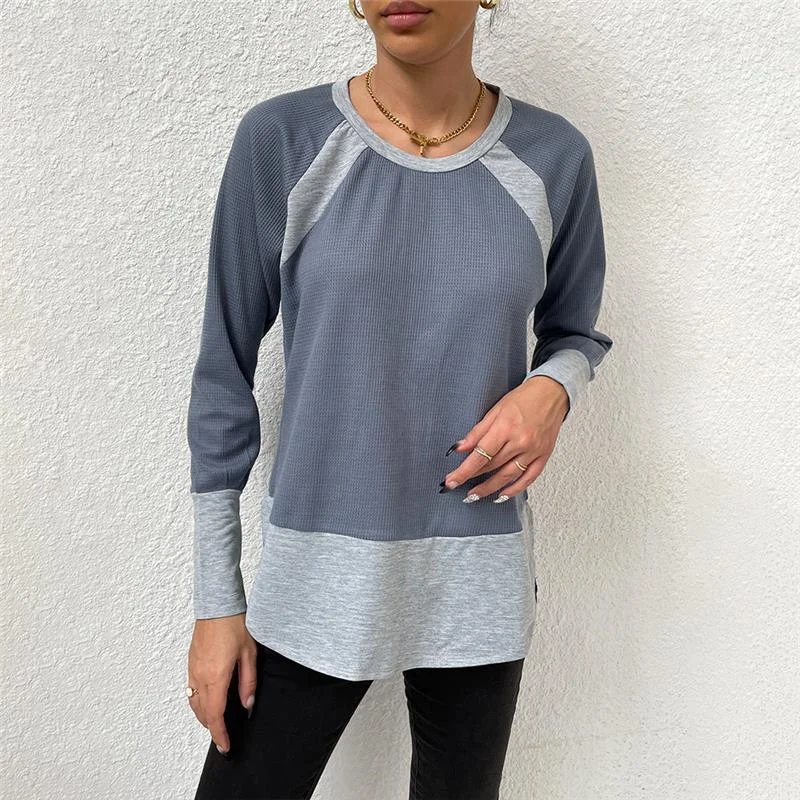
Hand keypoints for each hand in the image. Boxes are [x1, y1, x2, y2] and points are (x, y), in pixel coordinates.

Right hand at [187, 613, 257, 754]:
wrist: (218, 605)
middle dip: (212, 727)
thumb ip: (248, 682)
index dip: (219, 734)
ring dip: (204, 716)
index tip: (225, 746)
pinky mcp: (191, 662)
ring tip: (217, 722)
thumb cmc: (234, 624)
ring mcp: (193, 669)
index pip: (215, 715)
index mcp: (215, 677)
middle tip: (224, 737)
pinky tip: (208, 700)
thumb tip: (247, 704)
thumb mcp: (249, 654)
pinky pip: (191, 690)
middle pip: (202, 713)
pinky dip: (198, 702)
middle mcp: (200, 676)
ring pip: (194, 703)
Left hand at [441, 376, 568, 501]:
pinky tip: (501, 495)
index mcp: (505, 428)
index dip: (464, 471)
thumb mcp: (495, 409)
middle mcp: (520, 441)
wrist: (552, 393)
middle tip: (458, 487)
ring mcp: (534, 451)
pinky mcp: (544, 456)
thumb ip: (477, 432)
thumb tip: (459, 448)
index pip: (480, 455)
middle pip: (492, 466)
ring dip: (489, 488)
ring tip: (475, 495)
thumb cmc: (524, 398)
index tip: (451, 481)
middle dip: (472, 478)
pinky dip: (514, 489)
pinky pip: (528, 478)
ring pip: (508, 476)